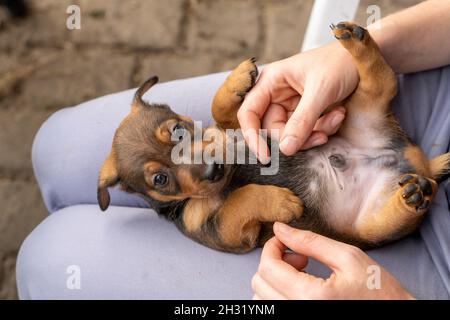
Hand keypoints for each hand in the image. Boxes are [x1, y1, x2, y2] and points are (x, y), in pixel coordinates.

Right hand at [238, 42, 358, 162]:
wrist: (366, 59)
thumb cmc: (341, 62)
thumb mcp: (321, 91)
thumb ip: (302, 121)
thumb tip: (285, 150)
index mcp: (271, 81)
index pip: (249, 113)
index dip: (252, 136)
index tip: (266, 157)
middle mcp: (277, 94)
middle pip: (272, 129)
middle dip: (296, 137)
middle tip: (320, 136)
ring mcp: (292, 105)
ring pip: (291, 135)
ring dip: (315, 133)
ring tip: (337, 117)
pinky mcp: (307, 114)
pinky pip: (307, 132)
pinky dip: (323, 129)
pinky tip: (339, 115)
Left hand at [251, 222, 413, 299]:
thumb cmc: (380, 293)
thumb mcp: (348, 258)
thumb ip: (310, 241)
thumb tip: (280, 228)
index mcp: (311, 297)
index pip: (267, 268)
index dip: (272, 246)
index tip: (286, 240)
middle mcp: (298, 314)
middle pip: (259, 283)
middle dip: (275, 262)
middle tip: (301, 258)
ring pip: (261, 299)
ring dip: (275, 280)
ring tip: (303, 275)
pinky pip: (272, 310)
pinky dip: (278, 295)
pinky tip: (300, 288)